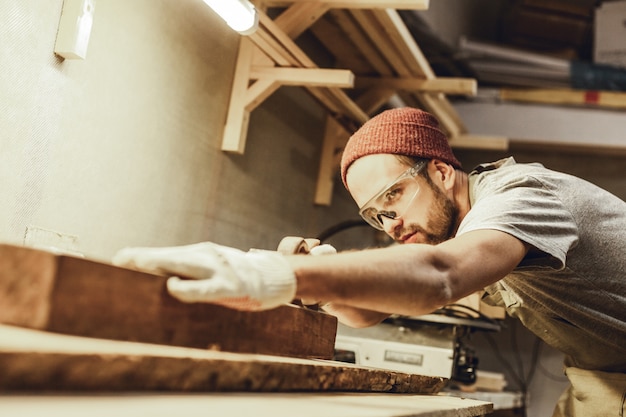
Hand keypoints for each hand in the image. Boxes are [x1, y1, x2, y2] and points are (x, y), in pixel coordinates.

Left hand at [112, 242, 295, 310]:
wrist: (275, 276)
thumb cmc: (238, 276)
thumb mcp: (212, 270)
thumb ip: (189, 272)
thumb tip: (158, 279)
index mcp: (199, 254)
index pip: (165, 255)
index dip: (142, 256)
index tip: (118, 259)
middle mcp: (206, 256)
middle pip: (169, 256)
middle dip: (143, 259)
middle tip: (119, 260)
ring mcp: (218, 269)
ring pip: (183, 265)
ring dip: (159, 265)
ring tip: (136, 265)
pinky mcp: (229, 286)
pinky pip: (204, 288)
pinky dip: (187, 288)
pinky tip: (172, 286)